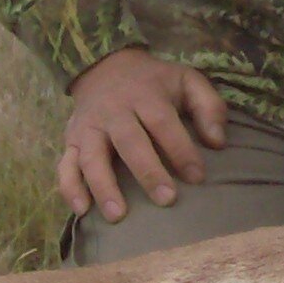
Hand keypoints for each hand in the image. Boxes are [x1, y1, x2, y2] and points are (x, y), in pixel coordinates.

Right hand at [58, 48, 228, 219]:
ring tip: (118, 216)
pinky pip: (65, 166)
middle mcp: (113, 111)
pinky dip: (70, 188)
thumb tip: (218, 143)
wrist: (104, 67)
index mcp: (145, 96)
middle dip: (148, 172)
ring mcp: (88, 127)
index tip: (197, 177)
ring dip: (104, 187)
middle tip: (167, 200)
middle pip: (129, 142)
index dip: (181, 150)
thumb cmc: (154, 83)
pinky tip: (83, 211)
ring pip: (92, 158)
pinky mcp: (71, 141)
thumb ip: (209, 107)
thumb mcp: (186, 81)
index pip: (163, 124)